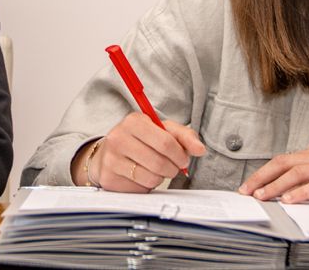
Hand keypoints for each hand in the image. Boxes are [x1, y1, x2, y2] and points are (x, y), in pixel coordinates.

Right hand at [77, 112, 205, 192]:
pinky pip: (140, 188)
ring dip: (160, 178)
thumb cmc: (140, 141)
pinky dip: (146, 185)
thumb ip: (184, 137)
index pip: (166, 142)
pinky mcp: (109, 178)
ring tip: (156, 170)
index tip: (183, 159)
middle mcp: (119, 138)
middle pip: (160, 163)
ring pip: (151, 178)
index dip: (180, 155)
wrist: (108, 154)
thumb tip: (200, 149)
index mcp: (134, 121)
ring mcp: (111, 159)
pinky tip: (141, 176)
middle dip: (173, 169)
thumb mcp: (162, 131)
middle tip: (172, 167)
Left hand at [239, 138, 308, 203]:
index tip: (249, 185)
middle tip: (245, 192)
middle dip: (261, 178)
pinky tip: (290, 200)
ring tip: (261, 197)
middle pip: (283, 164)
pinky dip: (301, 192)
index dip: (264, 172)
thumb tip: (298, 187)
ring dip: (275, 186)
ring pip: (296, 174)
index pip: (284, 160)